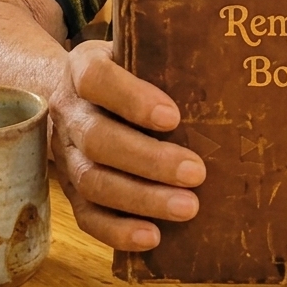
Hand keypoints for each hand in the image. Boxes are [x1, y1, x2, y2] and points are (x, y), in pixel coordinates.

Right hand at [48, 40, 205, 250]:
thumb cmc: (121, 69)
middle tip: (196, 172)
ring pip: (93, 181)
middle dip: (149, 160)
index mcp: (82, 67)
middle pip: (98, 138)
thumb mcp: (132, 50)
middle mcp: (68, 111)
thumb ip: (161, 58)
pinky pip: (86, 215)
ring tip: (188, 207)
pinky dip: (117, 231)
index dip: (132, 99)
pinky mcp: (68, 188)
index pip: (97, 79)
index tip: (172, 116)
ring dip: (141, 199)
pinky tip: (153, 237)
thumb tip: (221, 72)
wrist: (66, 90)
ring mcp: (65, 153)